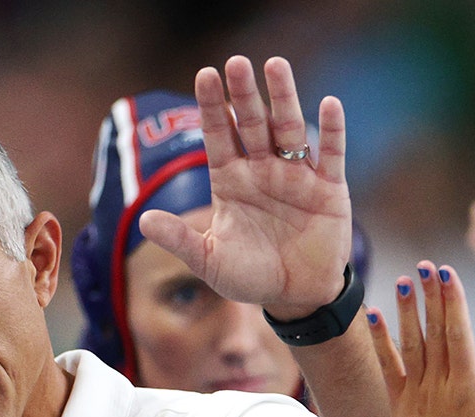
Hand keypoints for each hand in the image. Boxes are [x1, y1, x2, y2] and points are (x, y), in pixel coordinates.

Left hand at [138, 55, 351, 320]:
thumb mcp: (210, 260)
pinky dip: (331, 131)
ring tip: (275, 65)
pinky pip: (330, 154)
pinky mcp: (329, 188)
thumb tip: (143, 222)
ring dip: (283, 98)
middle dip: (243, 95)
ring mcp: (296, 176)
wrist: (296, 297)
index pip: (218, 134)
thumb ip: (179, 240)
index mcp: (231, 180)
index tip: (205, 74)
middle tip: (236, 62)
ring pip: (288, 129)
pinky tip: (328, 104)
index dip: (212, 106)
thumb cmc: (250, 275)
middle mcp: (262, 170)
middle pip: (251, 124)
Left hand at [368, 261, 474, 416]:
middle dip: (432, 297)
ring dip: (407, 311)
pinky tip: (373, 314)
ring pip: (411, 344)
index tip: (448, 275)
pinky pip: (387, 367)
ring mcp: (416, 393)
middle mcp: (439, 385)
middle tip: (428, 266)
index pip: (458, 336)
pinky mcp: (398, 403)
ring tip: (404, 281)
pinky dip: (379, 340)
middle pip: (436, 332)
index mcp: (468, 388)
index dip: (453, 303)